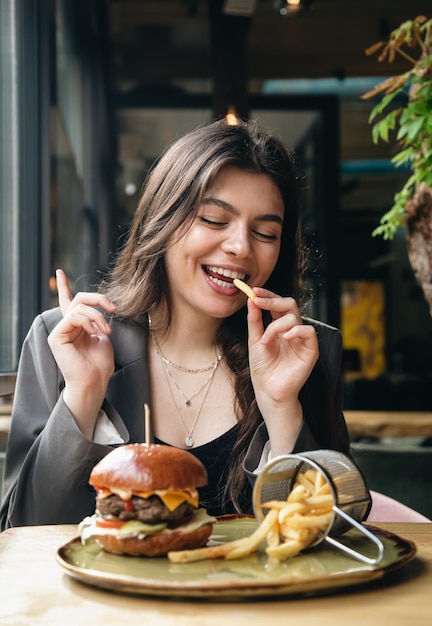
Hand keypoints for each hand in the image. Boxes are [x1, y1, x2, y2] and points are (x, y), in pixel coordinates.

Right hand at [47, 269, 116, 436]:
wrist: (94, 382)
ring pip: (79, 307)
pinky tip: (95, 332)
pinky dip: (88, 321)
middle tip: (113, 308)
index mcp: (77, 326)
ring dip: (98, 316)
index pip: (69, 302)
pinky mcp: (56, 336)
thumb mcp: (103, 336)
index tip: (60, 272)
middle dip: (99, 299)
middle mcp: (66, 327)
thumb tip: (101, 308)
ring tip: (106, 330)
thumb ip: (98, 320)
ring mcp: (60, 331)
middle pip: (80, 299)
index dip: (64, 287)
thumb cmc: (100, 364)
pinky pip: (73, 316)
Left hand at [245, 287, 318, 451]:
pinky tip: (283, 338)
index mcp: (280, 327)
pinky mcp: (311, 350)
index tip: (253, 291)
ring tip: (265, 341)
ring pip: (294, 317)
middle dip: (272, 300)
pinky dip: (295, 331)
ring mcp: (302, 339)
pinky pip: (308, 331)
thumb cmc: (262, 368)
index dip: (267, 295)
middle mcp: (292, 330)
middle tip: (258, 301)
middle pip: (289, 304)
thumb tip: (251, 299)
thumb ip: (254, 320)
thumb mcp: (254, 340)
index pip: (277, 304)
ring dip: (275, 325)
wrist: (268, 391)